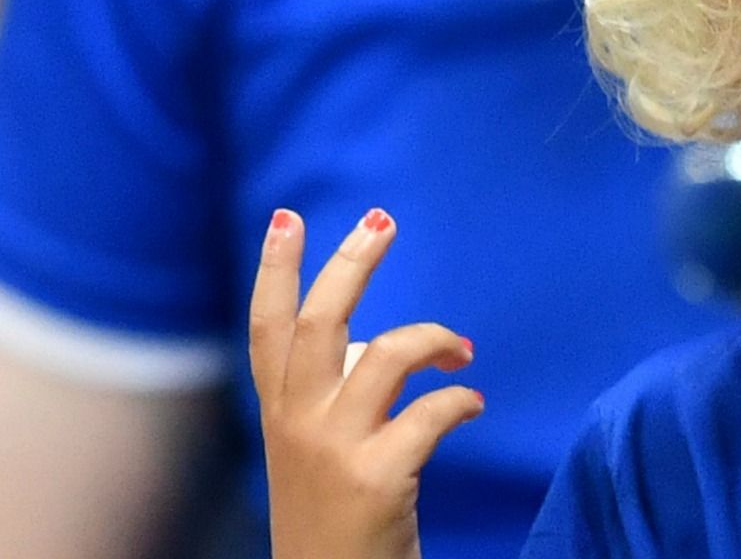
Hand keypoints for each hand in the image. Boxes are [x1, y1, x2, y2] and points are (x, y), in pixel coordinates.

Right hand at [250, 208, 480, 558]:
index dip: (274, 270)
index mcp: (278, 416)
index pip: (266, 328)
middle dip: (351, 261)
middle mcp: (297, 425)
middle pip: (320, 321)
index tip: (286, 216)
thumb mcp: (314, 455)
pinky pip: (431, 412)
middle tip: (382, 219)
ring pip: (382, 353)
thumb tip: (368, 348)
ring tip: (462, 348)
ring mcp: (334, 450)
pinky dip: (460, 399)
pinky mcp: (377, 477)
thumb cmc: (334, 524)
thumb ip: (330, 400)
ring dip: (432, 337)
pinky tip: (474, 403)